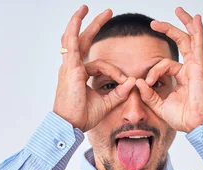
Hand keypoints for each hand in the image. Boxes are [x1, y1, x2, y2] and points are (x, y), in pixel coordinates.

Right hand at [53, 5, 135, 131]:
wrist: (70, 125)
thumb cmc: (82, 117)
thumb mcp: (106, 103)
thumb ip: (119, 92)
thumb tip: (133, 82)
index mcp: (79, 76)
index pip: (99, 65)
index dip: (114, 72)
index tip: (125, 82)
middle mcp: (72, 68)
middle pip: (82, 41)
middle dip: (94, 26)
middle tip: (108, 12)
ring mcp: (69, 67)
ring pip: (73, 39)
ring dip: (80, 22)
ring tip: (86, 8)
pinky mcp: (70, 68)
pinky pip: (73, 45)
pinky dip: (74, 30)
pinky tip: (78, 18)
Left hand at [135, 7, 202, 132]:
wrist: (197, 125)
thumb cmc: (184, 118)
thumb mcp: (160, 105)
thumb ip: (148, 94)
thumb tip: (137, 82)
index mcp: (182, 77)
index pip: (163, 66)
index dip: (152, 72)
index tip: (145, 83)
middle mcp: (190, 69)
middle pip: (181, 43)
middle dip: (168, 30)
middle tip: (153, 23)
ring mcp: (196, 66)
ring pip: (189, 39)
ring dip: (183, 24)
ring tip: (177, 9)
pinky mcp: (199, 67)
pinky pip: (198, 45)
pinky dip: (197, 31)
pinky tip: (195, 19)